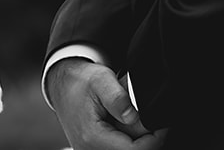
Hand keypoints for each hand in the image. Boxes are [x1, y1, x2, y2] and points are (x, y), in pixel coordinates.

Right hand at [45, 57, 165, 149]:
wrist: (62, 85)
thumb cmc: (80, 81)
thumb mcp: (100, 79)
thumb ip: (117, 98)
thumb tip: (133, 116)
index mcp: (92, 137)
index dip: (154, 139)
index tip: (161, 124)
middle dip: (142, 135)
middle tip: (137, 112)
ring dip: (134, 136)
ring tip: (125, 114)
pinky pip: (118, 148)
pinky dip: (125, 137)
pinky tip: (119, 123)